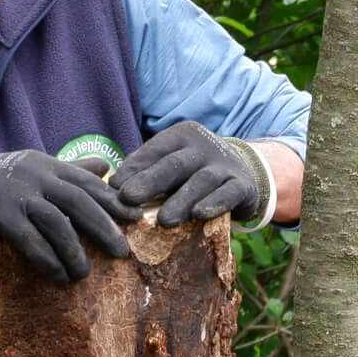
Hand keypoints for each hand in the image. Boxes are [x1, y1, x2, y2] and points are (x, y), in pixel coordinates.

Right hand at [0, 151, 135, 283]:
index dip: (114, 201)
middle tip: (123, 252)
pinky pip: (31, 240)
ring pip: (57, 223)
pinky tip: (58, 276)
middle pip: (79, 201)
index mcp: (45, 164)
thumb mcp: (32, 170)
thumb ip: (69, 171)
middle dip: (104, 227)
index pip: (88, 182)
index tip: (136, 219)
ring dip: (74, 252)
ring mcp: (15, 193)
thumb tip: (106, 166)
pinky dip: (48, 260)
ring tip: (83, 274)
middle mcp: (34, 174)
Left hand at [109, 121, 271, 226]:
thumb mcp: (173, 161)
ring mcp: (226, 165)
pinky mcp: (243, 185)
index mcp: (182, 135)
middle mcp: (204, 146)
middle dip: (150, 181)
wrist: (245, 172)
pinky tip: (199, 214)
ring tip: (164, 221)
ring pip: (201, 181)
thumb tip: (112, 186)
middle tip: (128, 199)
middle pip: (175, 164)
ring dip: (181, 200)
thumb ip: (148, 169)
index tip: (114, 187)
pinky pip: (229, 194)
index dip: (135, 168)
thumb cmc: (195, 171)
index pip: (155, 151)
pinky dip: (214, 203)